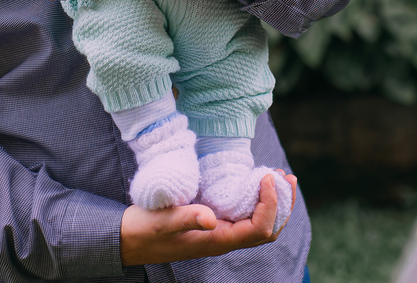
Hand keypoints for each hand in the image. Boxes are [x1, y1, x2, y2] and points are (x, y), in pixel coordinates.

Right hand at [119, 172, 296, 265]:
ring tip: (281, 177)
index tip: (265, 176)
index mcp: (217, 241)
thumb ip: (188, 218)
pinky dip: (260, 201)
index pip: (258, 228)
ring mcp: (222, 233)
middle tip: (287, 177)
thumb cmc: (145, 230)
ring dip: (275, 203)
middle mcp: (225, 239)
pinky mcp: (216, 224)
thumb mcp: (164, 221)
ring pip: (261, 224)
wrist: (130, 239)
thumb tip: (212, 218)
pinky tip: (257, 183)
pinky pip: (247, 217)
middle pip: (268, 229)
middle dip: (282, 205)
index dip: (270, 204)